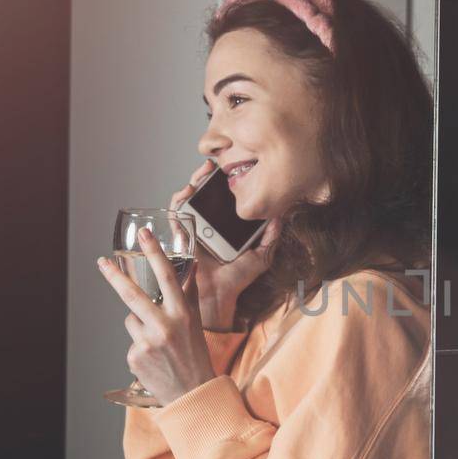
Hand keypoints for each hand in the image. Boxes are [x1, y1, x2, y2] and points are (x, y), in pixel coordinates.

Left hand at [96, 226, 215, 405]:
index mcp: (182, 315)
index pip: (167, 276)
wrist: (192, 394)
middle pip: (132, 294)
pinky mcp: (134, 357)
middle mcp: (164, 326)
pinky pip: (130, 341)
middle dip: (115, 276)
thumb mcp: (196, 322)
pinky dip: (138, 346)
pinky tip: (153, 358)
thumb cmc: (195, 354)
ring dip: (139, 325)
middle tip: (102, 262)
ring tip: (158, 344)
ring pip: (130, 320)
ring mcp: (147, 343)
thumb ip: (188, 293)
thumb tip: (191, 263)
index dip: (155, 253)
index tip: (144, 235)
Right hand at [172, 159, 285, 330]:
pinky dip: (178, 201)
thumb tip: (281, 215)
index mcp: (226, 227)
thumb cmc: (238, 278)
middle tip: (214, 165)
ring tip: (202, 173)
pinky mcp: (181, 235)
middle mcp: (209, 225)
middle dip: (207, 177)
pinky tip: (187, 191)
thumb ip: (271, 236)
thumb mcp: (262, 255)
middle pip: (205, 194)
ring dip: (193, 182)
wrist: (220, 293)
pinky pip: (176, 214)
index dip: (225, 184)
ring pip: (190, 199)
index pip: (224, 200)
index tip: (232, 171)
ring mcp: (194, 229)